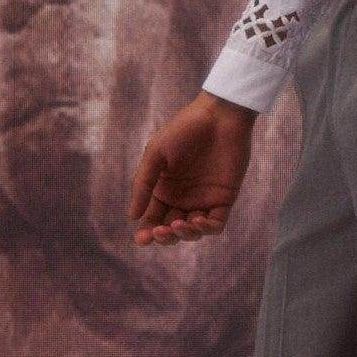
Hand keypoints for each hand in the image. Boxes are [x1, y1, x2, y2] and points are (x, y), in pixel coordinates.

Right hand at [128, 91, 255, 246]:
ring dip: (185, 234)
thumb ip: (143, 184)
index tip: (142, 239)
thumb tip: (132, 216)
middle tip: (161, 231)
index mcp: (164, 190)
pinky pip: (216, 224)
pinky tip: (198, 220)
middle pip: (172, 230)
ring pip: (193, 232)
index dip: (147, 233)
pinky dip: (207, 228)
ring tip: (180, 224)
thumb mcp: (155, 154)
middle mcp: (183, 199)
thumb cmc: (183, 130)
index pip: (153, 218)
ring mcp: (204, 200)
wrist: (218, 116)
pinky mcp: (224, 199)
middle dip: (165, 237)